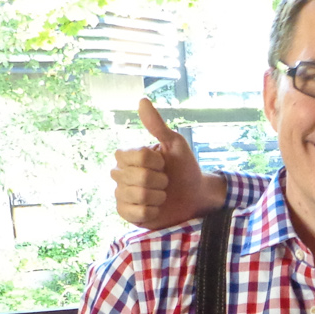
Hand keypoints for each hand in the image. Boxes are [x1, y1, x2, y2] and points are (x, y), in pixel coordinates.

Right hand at [110, 98, 223, 228]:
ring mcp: (121, 194)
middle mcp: (120, 173)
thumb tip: (142, 100)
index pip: (136, 156)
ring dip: (158, 197)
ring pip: (137, 195)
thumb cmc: (184, 168)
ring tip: (162, 195)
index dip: (155, 162)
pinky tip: (155, 208)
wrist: (194, 196)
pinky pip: (135, 213)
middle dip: (160, 180)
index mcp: (128, 156)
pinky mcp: (126, 213)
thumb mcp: (175, 144)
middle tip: (165, 182)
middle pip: (137, 177)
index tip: (163, 164)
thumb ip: (157, 126)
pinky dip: (151, 211)